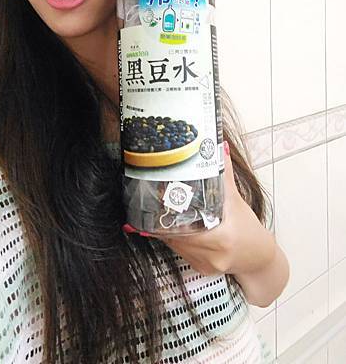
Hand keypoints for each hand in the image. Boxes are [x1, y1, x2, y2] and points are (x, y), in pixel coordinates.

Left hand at [153, 142, 275, 276]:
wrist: (260, 258)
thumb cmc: (249, 229)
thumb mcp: (237, 200)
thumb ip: (225, 173)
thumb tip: (219, 148)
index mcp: (222, 238)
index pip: (185, 229)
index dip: (170, 218)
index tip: (160, 204)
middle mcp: (213, 255)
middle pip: (178, 236)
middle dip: (167, 221)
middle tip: (156, 204)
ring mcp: (206, 265)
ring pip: (177, 245)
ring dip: (170, 230)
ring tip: (161, 213)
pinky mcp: (202, 270)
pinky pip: (182, 252)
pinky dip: (179, 240)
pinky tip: (175, 228)